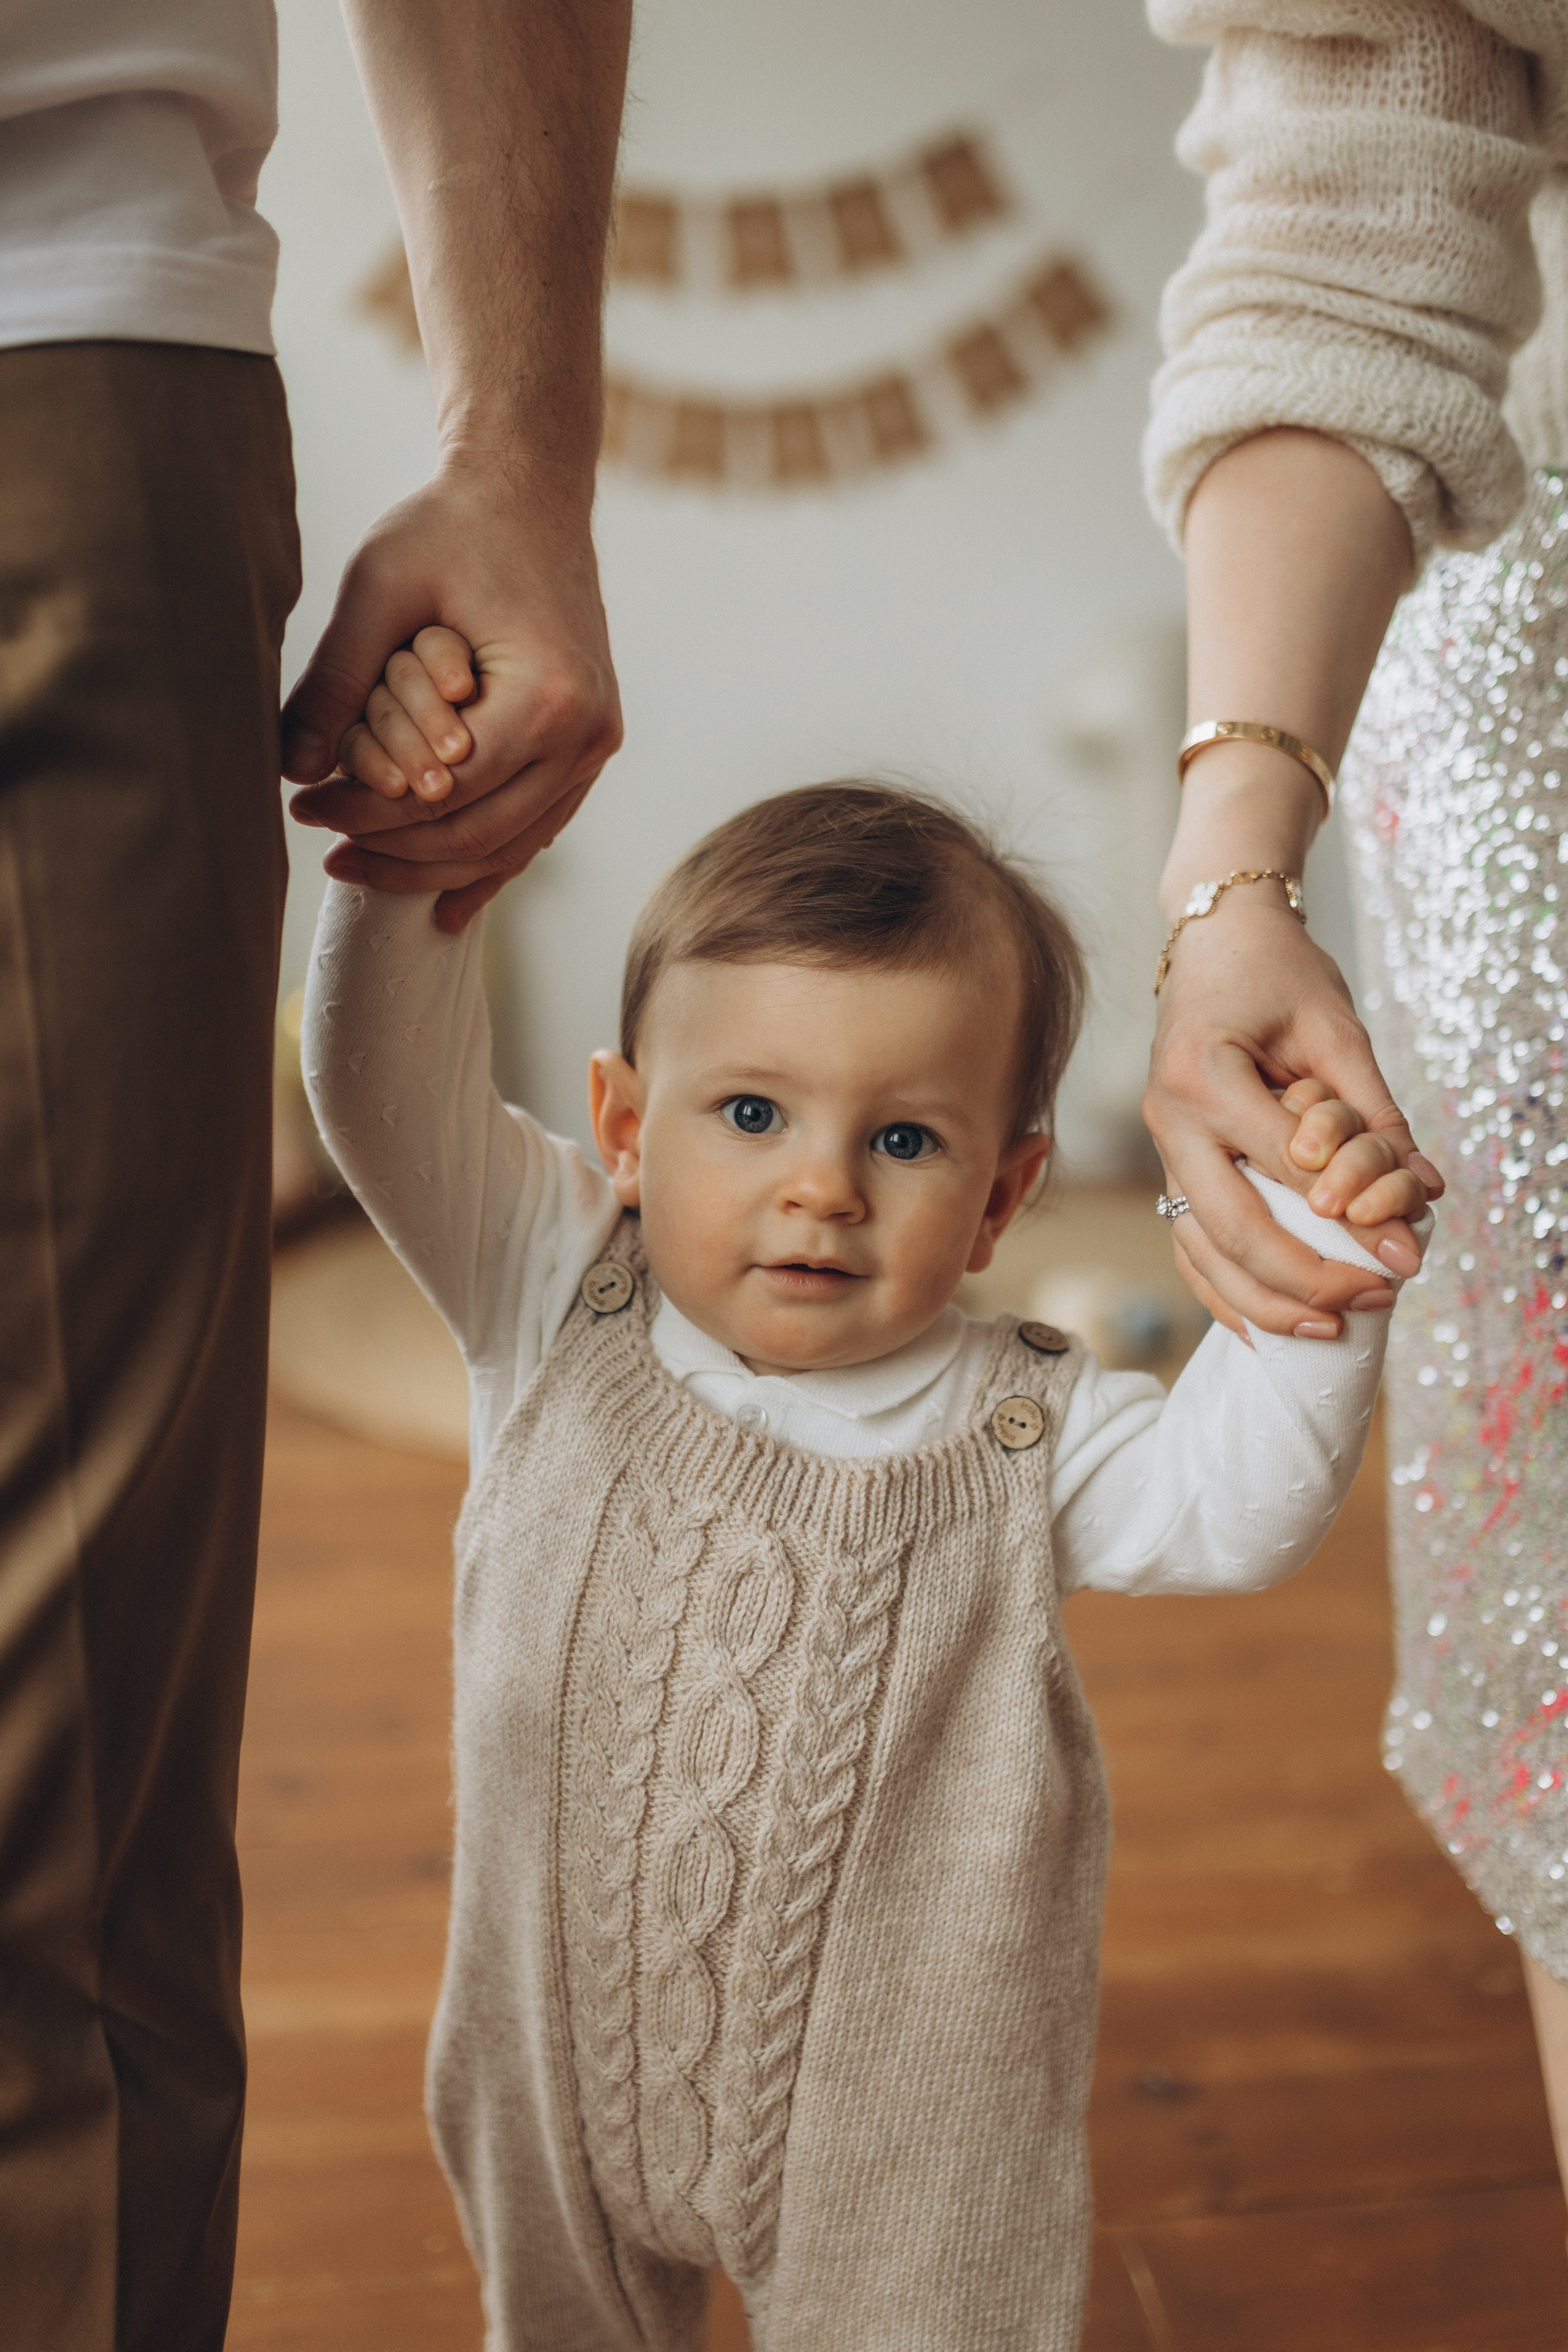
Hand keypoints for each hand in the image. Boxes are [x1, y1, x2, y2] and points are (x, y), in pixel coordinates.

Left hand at [282, 456, 621, 928]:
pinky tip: (440, 902)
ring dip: (434, 869)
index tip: (304, 808)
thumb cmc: (452, 527)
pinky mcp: (588, 750)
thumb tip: (289, 769)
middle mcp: (586, 735)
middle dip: (396, 853)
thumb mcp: (379, 587)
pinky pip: (534, 829)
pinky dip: (486, 865)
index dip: (368, 812)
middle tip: (326, 855)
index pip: (444, 792)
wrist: (529, 495)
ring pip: (509, 846)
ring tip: (363, 871)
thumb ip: (336, 680)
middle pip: (479, 834)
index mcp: (549, 696)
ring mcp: (595, 748)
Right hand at [1147, 898, 1442, 1340]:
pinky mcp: (1169, 1164)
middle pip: (1232, 1226)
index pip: (1286, 1167)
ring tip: (1330, 1329)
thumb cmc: (1277, 973)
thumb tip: (1419, 1195)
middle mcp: (1168, 1118)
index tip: (1410, 1253)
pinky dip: (1225, 1292)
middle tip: (1376, 1298)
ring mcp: (1161, 1146)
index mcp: (1203, 1073)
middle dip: (1307, 1278)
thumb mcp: (1336, 1029)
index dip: (1351, 1218)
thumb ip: (1371, 1114)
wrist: (1214, 942)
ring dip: (1264, 1301)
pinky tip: (1267, 1326)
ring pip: (1200, 1250)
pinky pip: (1188, 1245)